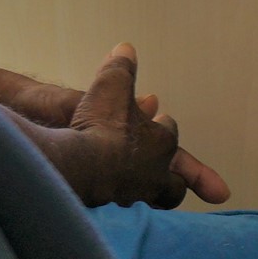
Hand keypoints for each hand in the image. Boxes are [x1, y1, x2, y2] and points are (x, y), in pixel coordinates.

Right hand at [55, 44, 232, 208]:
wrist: (79, 165)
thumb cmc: (102, 125)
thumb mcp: (112, 86)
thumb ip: (120, 68)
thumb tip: (126, 48)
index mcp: (161, 142)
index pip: (169, 133)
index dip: (163, 125)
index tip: (160, 119)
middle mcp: (153, 174)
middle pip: (174, 184)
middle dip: (179, 179)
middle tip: (179, 181)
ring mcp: (134, 195)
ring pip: (151, 198)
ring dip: (148, 189)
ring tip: (142, 188)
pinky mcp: (111, 210)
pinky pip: (122, 206)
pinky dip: (119, 197)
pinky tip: (110, 197)